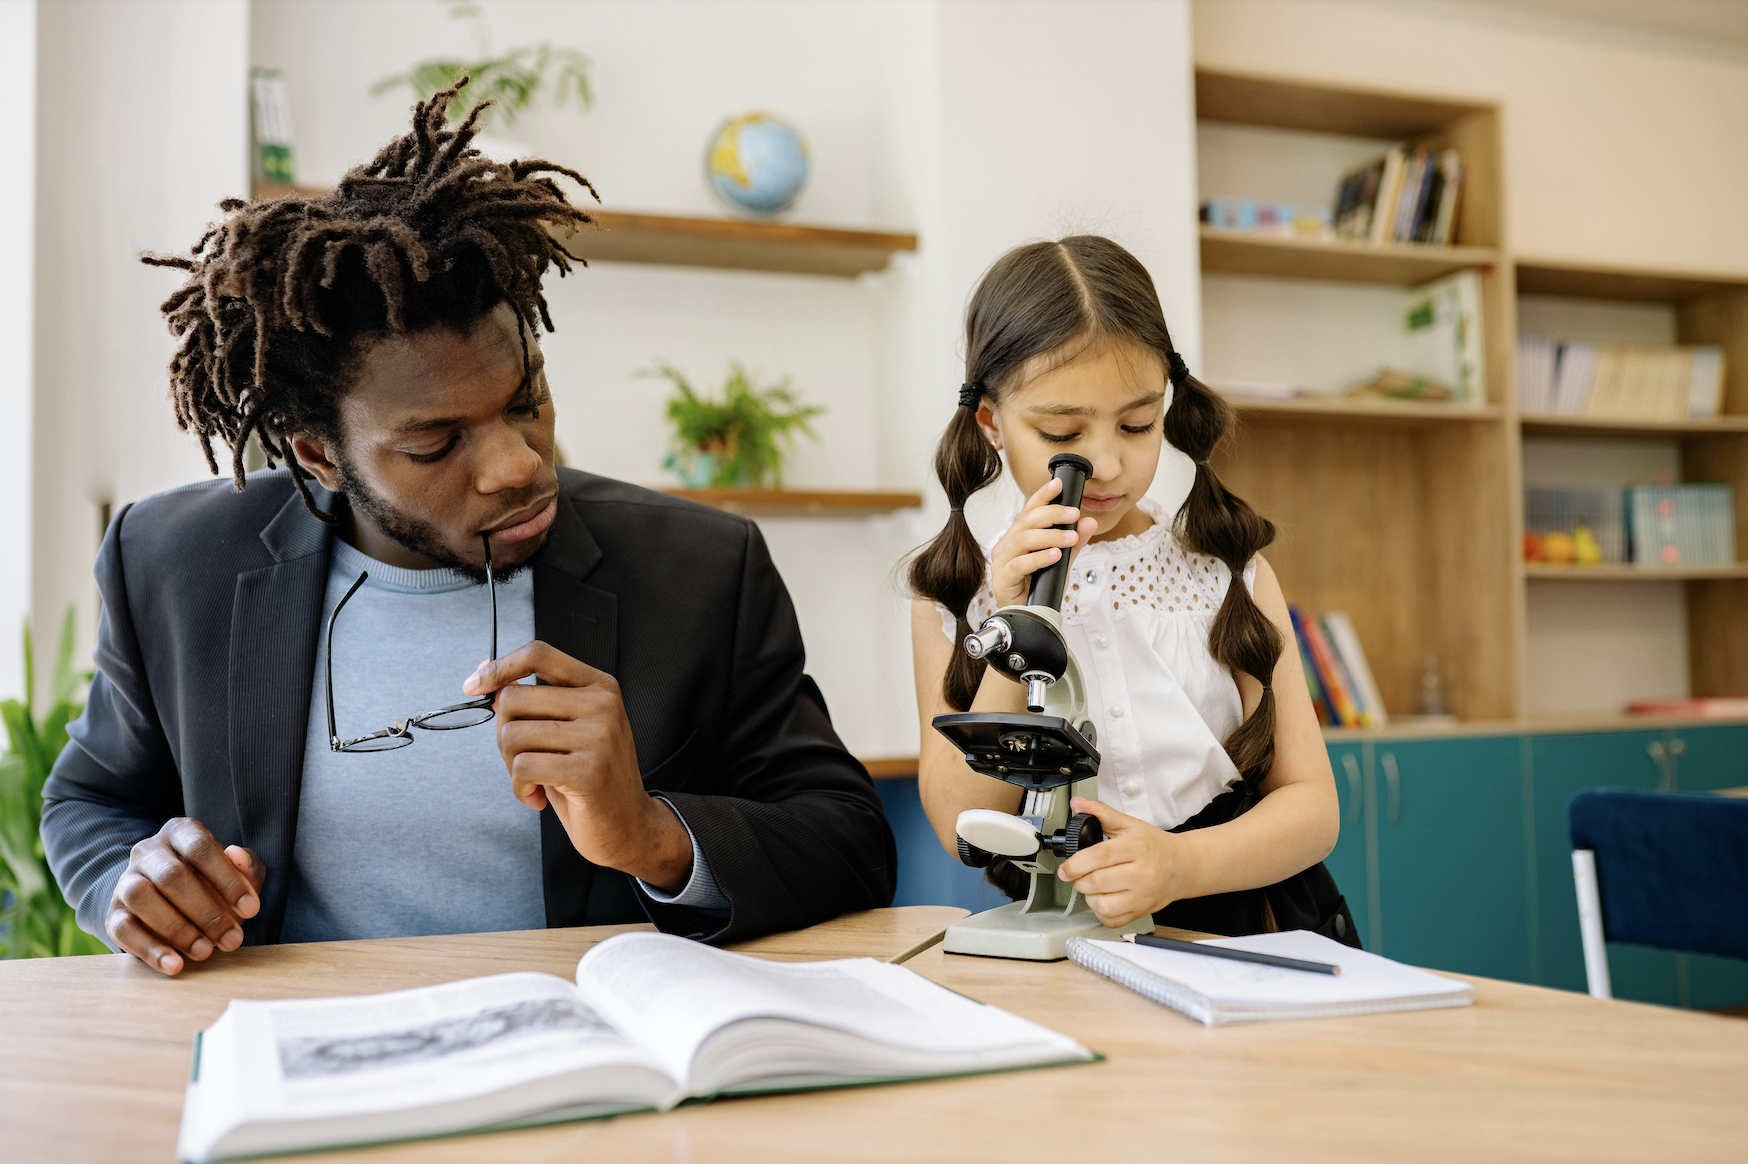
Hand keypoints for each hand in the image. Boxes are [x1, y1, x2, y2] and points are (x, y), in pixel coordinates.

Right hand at [107, 818, 263, 976]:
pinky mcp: (113, 912)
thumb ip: (246, 865)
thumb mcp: (237, 872)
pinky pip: (124, 929)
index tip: (251, 910)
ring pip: (141, 897)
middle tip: (231, 939)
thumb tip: (237, 855)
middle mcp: (148, 851)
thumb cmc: (212, 882)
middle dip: (206, 912)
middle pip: (172, 876)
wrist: (170, 899)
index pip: (201, 849)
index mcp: (181, 832)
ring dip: (177, 929)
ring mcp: (126, 880)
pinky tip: (174, 965)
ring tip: (205, 952)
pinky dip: (150, 949)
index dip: (227, 880)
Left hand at [463, 641, 693, 891]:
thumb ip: (534, 703)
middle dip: (504, 734)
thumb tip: (484, 676)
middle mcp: (603, 705)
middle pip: (514, 698)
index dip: (499, 667)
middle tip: (524, 759)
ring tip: (536, 780)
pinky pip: (523, 768)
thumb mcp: (567, 730)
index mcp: (599, 686)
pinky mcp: (589, 771)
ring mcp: (599, 736)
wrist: (628, 827)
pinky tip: (538, 797)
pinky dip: (519, 788)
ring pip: (512, 735)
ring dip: (511, 766)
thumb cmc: (590, 778)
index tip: (473, 685)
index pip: (539, 654)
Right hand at [989, 477, 1099, 609]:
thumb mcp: (1063, 561)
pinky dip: (1039, 558)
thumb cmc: (1040, 588)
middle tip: (1074, 513)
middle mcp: (1007, 545)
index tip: (1058, 484)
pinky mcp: (1002, 579)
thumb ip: (1074, 542)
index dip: (1042, 496)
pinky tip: (1055, 555)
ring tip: (1071, 538)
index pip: (1029, 510)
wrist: (1030, 618)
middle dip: (1052, 514)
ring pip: (1023, 540)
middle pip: (1026, 521)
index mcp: (1018, 537)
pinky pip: (1019, 564)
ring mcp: (1002, 562)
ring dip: (1050, 536)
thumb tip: (1090, 521)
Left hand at [1056, 797, 1184, 927]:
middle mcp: (1142, 873)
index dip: (1076, 864)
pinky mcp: (1142, 911)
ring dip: (1089, 897)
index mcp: (1136, 847)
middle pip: (1097, 882)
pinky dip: (1101, 913)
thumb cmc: (1154, 846)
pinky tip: (1103, 899)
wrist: (1182, 866)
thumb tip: (1078, 803)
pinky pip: (1112, 920)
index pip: (1100, 856)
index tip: (1065, 869)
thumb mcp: (1129, 824)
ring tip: (1092, 887)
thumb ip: (1101, 813)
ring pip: (1103, 906)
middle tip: (1078, 875)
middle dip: (1078, 880)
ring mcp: (1143, 896)